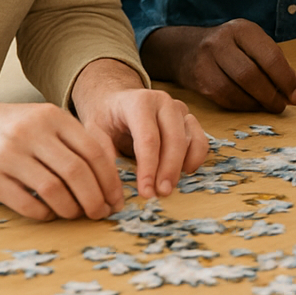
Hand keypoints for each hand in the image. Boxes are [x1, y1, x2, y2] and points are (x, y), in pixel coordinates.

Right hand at [0, 91, 126, 221]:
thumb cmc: (4, 126)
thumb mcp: (38, 118)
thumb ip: (69, 139)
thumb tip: (105, 175)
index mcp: (50, 116)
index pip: (92, 151)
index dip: (109, 179)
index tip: (116, 198)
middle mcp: (31, 132)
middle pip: (77, 173)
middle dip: (95, 199)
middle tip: (100, 213)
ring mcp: (8, 154)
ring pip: (54, 190)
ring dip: (71, 209)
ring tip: (75, 215)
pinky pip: (26, 203)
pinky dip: (44, 213)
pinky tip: (48, 214)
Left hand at [70, 59, 209, 198]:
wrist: (117, 100)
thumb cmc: (106, 118)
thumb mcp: (94, 132)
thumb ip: (103, 154)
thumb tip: (112, 186)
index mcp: (139, 102)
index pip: (148, 138)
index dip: (148, 168)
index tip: (145, 192)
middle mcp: (163, 101)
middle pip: (173, 138)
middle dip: (168, 170)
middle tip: (160, 194)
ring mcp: (179, 108)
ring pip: (189, 139)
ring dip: (181, 166)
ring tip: (167, 187)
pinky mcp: (188, 119)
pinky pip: (201, 139)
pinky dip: (196, 158)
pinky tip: (184, 173)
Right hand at [142, 20, 295, 112]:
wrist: (186, 49)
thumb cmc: (231, 48)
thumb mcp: (253, 44)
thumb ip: (276, 63)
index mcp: (242, 29)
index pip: (269, 56)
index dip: (286, 79)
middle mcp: (221, 42)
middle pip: (251, 75)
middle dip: (272, 95)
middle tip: (283, 105)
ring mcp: (206, 60)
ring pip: (236, 90)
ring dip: (258, 103)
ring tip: (269, 106)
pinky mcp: (198, 79)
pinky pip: (225, 98)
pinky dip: (243, 106)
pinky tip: (251, 105)